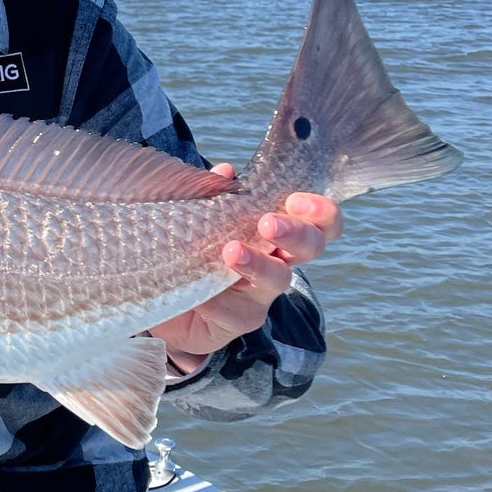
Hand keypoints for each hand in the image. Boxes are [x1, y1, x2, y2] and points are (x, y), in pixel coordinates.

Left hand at [149, 166, 342, 367]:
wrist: (171, 302)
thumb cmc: (195, 251)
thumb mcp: (200, 218)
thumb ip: (215, 195)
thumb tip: (225, 172)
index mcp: (277, 233)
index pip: (318, 221)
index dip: (321, 211)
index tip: (297, 200)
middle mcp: (278, 261)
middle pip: (311, 246)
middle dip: (295, 232)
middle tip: (268, 223)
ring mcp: (262, 293)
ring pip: (278, 279)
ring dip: (258, 263)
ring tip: (232, 251)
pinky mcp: (239, 319)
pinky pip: (237, 312)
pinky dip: (218, 300)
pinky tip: (203, 295)